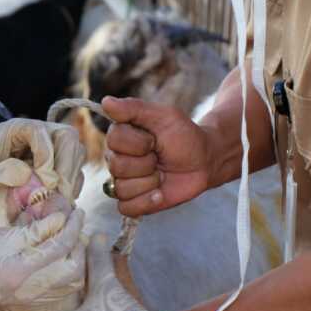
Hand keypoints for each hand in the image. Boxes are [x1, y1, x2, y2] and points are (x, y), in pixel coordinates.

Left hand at [0, 119, 85, 198]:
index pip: (44, 136)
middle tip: (58, 196)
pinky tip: (60, 200)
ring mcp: (55, 144)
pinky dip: (72, 184)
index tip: (42, 184)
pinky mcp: (60, 159)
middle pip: (69, 140)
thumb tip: (28, 176)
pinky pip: (75, 168)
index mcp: (24, 127)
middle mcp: (44, 130)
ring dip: (71, 178)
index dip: (46, 161)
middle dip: (66, 169)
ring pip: (77, 153)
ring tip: (59, 200)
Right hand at [0, 209, 85, 310]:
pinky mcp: (35, 304)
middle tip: (77, 226)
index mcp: (21, 270)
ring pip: (73, 282)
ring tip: (72, 240)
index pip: (60, 246)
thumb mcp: (0, 237)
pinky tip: (64, 257)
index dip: (72, 226)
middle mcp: (32, 289)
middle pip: (74, 269)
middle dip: (80, 244)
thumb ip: (33, 231)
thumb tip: (60, 220)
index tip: (76, 212)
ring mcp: (35, 300)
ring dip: (78, 259)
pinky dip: (70, 272)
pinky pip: (64, 290)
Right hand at [102, 96, 214, 216]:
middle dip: (146, 163)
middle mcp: (117, 159)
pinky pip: (126, 208)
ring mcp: (124, 182)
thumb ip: (134, 108)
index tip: (155, 139)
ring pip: (122, 188)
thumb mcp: (164, 116)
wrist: (204, 161)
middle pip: (117, 167)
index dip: (139, 143)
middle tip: (160, 157)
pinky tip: (159, 193)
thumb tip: (106, 102)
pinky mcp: (133, 202)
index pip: (114, 140)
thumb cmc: (184, 136)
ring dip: (149, 182)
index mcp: (121, 136)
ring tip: (162, 174)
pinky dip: (145, 202)